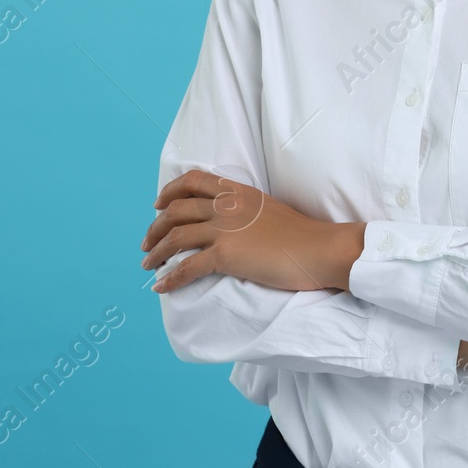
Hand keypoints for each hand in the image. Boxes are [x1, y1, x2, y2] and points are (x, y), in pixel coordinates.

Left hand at [141, 169, 364, 293]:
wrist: (320, 249)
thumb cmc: (303, 235)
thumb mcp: (269, 209)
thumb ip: (246, 210)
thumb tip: (232, 223)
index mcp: (238, 191)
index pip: (194, 180)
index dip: (170, 191)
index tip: (159, 205)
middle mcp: (227, 206)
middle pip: (176, 209)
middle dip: (156, 227)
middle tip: (147, 242)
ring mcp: (225, 230)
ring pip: (176, 236)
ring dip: (156, 252)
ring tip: (147, 264)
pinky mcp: (226, 255)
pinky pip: (187, 266)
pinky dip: (170, 278)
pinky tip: (160, 287)